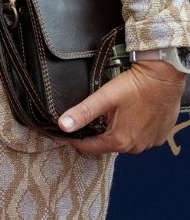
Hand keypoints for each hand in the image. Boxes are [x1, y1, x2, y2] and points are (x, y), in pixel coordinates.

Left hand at [59, 59, 186, 153]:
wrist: (163, 78)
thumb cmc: (134, 86)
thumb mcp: (104, 98)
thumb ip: (83, 112)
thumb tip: (62, 126)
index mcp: (119, 141)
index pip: (89, 148)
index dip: (76, 139)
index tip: (68, 131)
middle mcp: (135, 147)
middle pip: (106, 145)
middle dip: (96, 134)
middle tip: (90, 118)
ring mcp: (149, 143)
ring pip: (123, 141)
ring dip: (115, 132)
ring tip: (109, 115)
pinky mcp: (158, 137)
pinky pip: (139, 137)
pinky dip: (131, 129)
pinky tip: (129, 115)